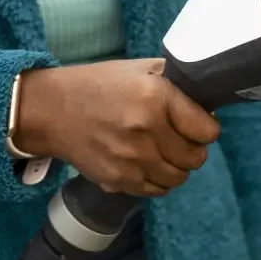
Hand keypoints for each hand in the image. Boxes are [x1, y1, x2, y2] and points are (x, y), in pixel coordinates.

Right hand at [13, 58, 220, 195]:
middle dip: (194, 148)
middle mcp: (145, 130)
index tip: (200, 123)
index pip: (206, 130)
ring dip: (178, 166)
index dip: (207, 127)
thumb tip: (205, 98)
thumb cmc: (100, 84)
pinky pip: (156, 190)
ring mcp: (131, 159)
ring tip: (166, 152)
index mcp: (155, 97)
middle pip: (195, 157)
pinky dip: (159, 180)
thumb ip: (174, 81)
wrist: (52, 110)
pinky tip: (150, 164)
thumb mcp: (139, 68)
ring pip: (178, 177)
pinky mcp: (117, 180)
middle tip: (183, 138)